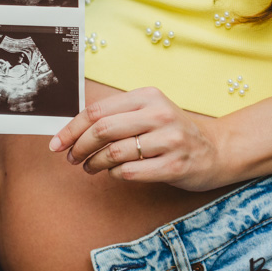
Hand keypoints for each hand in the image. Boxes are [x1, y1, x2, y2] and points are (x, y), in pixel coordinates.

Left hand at [49, 87, 230, 191]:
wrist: (216, 150)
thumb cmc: (171, 132)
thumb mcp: (148, 112)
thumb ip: (116, 116)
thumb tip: (71, 130)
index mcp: (147, 96)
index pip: (97, 111)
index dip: (71, 129)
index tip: (56, 143)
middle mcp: (159, 114)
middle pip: (102, 130)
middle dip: (79, 147)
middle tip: (71, 158)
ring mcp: (169, 140)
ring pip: (113, 153)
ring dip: (93, 164)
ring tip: (89, 168)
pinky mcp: (174, 166)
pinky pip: (129, 172)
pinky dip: (114, 174)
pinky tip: (113, 173)